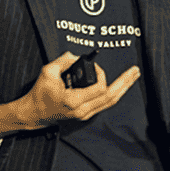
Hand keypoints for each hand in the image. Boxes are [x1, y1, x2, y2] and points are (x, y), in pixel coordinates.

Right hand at [0, 52, 142, 135]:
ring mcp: (85, 114)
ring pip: (110, 102)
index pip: (99, 88)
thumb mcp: (47, 72)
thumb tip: (75, 55)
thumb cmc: (39, 94)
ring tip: (132, 78)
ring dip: (123, 89)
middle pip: (111, 97)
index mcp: (73, 100)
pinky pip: (104, 104)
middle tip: (134, 71)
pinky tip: (120, 86)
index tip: (94, 66)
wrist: (34, 113)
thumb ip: (63, 60)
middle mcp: (82, 110)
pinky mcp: (85, 114)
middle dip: (124, 83)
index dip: (101, 74)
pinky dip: (114, 94)